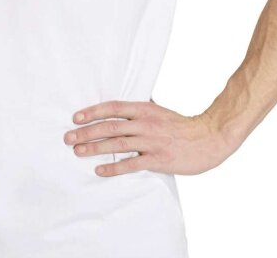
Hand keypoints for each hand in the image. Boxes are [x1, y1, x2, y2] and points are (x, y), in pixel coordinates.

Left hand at [63, 99, 234, 176]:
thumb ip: (140, 109)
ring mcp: (151, 142)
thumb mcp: (159, 110)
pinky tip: (100, 170)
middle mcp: (145, 123)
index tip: (75, 117)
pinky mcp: (158, 159)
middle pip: (110, 126)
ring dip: (95, 148)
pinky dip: (114, 167)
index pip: (113, 107)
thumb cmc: (181, 125)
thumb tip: (121, 106)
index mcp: (144, 109)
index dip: (93, 111)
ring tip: (78, 151)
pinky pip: (132, 164)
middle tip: (68, 138)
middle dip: (86, 132)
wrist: (208, 138)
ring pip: (117, 144)